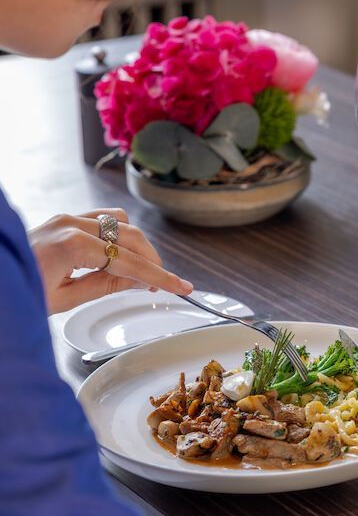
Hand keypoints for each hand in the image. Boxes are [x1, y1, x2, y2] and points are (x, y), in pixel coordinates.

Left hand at [27, 209, 193, 314]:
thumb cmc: (17, 291)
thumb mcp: (63, 299)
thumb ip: (105, 285)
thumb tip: (139, 281)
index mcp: (71, 245)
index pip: (129, 262)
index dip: (159, 276)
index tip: (181, 287)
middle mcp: (71, 223)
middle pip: (131, 236)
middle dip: (152, 261)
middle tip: (161, 285)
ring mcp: (66, 216)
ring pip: (121, 222)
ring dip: (138, 245)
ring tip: (141, 271)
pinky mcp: (63, 217)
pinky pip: (104, 217)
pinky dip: (119, 233)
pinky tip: (120, 253)